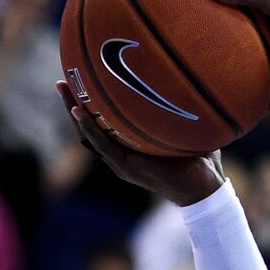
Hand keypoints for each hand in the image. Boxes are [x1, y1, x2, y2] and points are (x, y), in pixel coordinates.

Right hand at [56, 80, 224, 205]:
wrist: (207, 188)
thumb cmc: (202, 160)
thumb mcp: (189, 130)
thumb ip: (184, 111)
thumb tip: (192, 83)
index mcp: (132, 147)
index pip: (105, 123)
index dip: (92, 104)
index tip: (83, 81)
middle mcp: (123, 154)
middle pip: (91, 126)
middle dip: (74, 103)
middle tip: (62, 81)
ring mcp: (122, 162)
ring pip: (89, 134)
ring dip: (74, 111)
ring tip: (63, 89)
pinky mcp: (126, 167)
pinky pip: (102, 145)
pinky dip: (90, 128)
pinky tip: (79, 111)